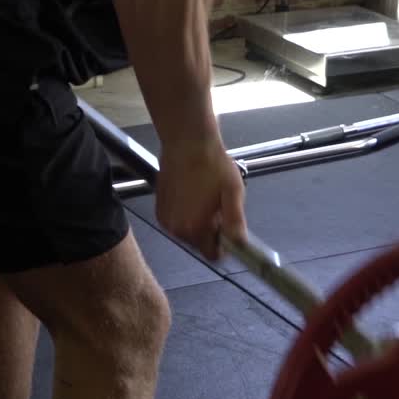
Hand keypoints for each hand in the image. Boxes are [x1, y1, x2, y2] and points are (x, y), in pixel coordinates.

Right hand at [156, 138, 246, 259]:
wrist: (186, 143)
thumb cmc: (213, 164)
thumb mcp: (233, 191)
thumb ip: (236, 221)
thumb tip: (240, 244)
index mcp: (196, 227)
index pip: (213, 255)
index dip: (225, 244)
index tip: (228, 228)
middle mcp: (177, 229)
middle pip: (200, 244)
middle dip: (211, 231)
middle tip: (217, 206)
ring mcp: (166, 220)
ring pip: (188, 233)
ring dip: (197, 223)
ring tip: (204, 197)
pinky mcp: (159, 210)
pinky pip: (177, 223)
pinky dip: (185, 215)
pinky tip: (190, 195)